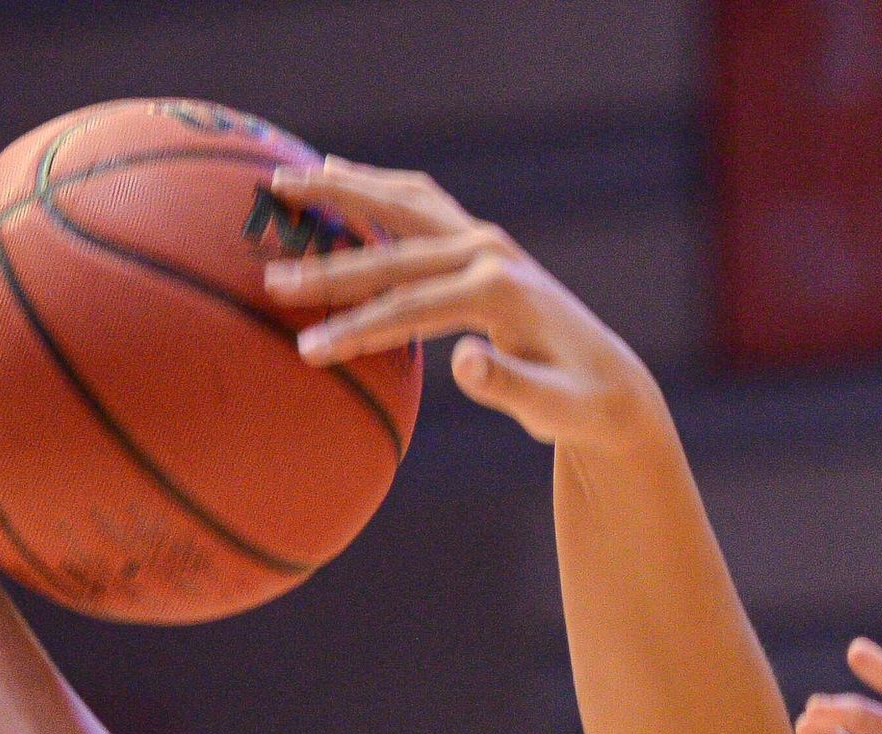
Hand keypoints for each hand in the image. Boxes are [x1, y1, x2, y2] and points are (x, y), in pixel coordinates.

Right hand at [262, 164, 661, 452]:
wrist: (610, 381)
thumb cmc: (579, 407)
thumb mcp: (554, 410)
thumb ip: (511, 388)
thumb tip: (466, 363)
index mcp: (498, 294)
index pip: (413, 309)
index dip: (359, 329)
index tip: (310, 351)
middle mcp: (490, 253)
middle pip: (395, 249)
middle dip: (329, 264)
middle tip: (270, 277)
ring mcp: (486, 239)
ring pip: (403, 203)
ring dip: (343, 190)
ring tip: (283, 180)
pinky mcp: (481, 240)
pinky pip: (418, 202)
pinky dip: (375, 187)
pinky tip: (336, 174)